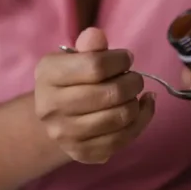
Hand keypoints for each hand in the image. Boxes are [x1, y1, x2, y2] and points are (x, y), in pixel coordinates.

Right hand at [35, 27, 154, 163]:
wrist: (55, 118)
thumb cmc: (71, 80)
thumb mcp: (74, 57)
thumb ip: (89, 46)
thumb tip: (97, 35)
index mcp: (48, 75)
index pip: (95, 66)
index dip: (119, 60)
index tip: (126, 59)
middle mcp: (51, 108)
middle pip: (110, 94)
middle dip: (132, 82)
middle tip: (134, 78)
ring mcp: (65, 135)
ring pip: (120, 117)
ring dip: (136, 102)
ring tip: (133, 94)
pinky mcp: (82, 154)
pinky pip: (124, 138)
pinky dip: (142, 120)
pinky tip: (143, 107)